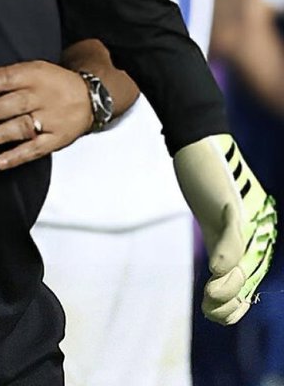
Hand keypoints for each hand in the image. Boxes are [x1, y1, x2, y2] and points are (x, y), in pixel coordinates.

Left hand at [0, 61, 92, 169]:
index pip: (7, 78)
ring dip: (3, 133)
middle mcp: (43, 96)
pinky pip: (37, 149)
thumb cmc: (52, 83)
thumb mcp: (29, 71)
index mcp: (34, 75)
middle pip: (18, 103)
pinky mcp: (57, 139)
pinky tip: (0, 161)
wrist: (90, 97)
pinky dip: (18, 156)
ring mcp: (51, 119)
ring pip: (25, 126)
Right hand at [174, 134, 276, 324]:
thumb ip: (222, 241)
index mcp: (256, 232)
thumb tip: (222, 274)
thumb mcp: (215, 216)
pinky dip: (225, 255)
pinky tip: (215, 272)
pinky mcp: (231, 205)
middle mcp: (257, 228)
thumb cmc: (205, 178)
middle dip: (232, 300)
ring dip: (227, 286)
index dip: (238, 302)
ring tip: (211, 299)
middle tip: (212, 312)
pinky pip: (232, 236)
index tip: (220, 315)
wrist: (198, 139)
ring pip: (242, 262)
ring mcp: (244, 217)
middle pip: (249, 274)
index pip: (252, 276)